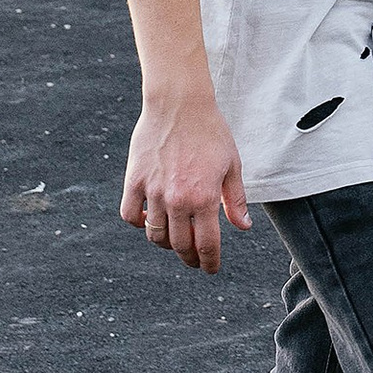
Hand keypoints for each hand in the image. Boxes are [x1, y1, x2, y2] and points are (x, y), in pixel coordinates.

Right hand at [121, 92, 250, 273]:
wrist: (179, 103)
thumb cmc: (209, 131)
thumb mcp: (232, 165)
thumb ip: (235, 200)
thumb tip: (243, 226)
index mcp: (205, 197)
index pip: (206, 245)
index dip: (209, 262)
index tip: (209, 268)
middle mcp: (178, 199)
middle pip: (180, 245)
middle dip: (189, 258)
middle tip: (194, 258)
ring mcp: (154, 190)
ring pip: (155, 234)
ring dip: (165, 243)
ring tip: (174, 238)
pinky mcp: (134, 179)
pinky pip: (130, 214)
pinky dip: (139, 222)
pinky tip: (150, 218)